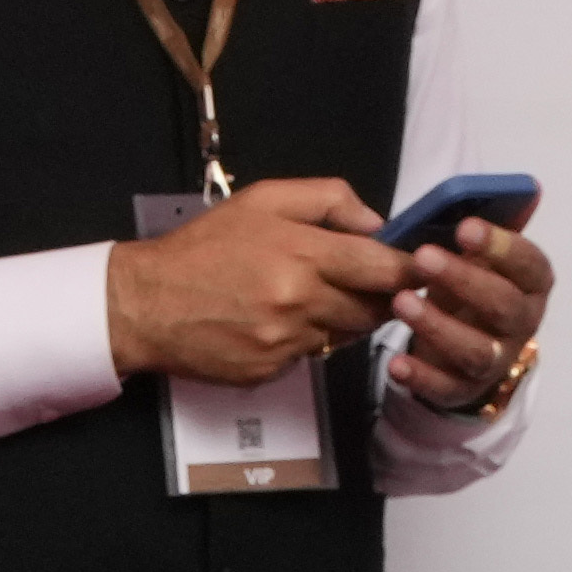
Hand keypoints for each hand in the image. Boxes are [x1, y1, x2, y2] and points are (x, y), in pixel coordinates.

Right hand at [103, 176, 406, 384]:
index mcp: (302, 254)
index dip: (411, 271)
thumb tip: (377, 222)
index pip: (383, 268)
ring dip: (341, 318)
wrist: (146, 304)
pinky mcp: (270, 372)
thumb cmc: (204, 248)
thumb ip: (328, 200)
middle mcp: (299, 302)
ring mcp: (285, 343)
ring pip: (343, 335)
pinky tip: (276, 321)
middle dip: (381, 297)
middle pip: (372, 309)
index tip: (425, 268)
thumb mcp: (262, 199)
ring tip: (311, 295)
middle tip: (374, 283)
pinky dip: (305, 340)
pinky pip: (309, 356)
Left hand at [392, 214, 556, 415]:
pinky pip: (446, 388)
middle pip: (503, 306)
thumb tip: (528, 187)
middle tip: (423, 256)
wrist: (468, 343)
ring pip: (475, 350)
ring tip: (400, 302)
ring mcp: (496, 360)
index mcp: (532, 283)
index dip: (501, 246)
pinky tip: (395, 362)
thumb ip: (496, 223)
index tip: (465, 227)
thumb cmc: (474, 285)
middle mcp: (522, 323)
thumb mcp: (484, 254)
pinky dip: (421, 377)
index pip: (528, 264)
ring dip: (438, 326)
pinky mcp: (465, 389)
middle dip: (464, 280)